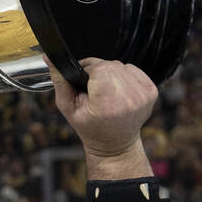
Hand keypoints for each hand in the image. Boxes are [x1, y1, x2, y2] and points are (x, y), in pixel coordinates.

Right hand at [45, 56, 155, 177]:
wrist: (115, 143)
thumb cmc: (90, 127)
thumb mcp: (68, 107)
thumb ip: (60, 81)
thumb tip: (50, 58)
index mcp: (108, 105)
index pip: (99, 68)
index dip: (88, 71)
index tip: (85, 82)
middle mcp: (129, 99)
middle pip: (111, 65)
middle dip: (99, 71)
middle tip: (93, 87)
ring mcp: (143, 95)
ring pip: (121, 65)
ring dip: (111, 73)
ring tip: (105, 90)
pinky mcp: (151, 91)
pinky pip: (133, 69)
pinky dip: (124, 75)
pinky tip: (118, 90)